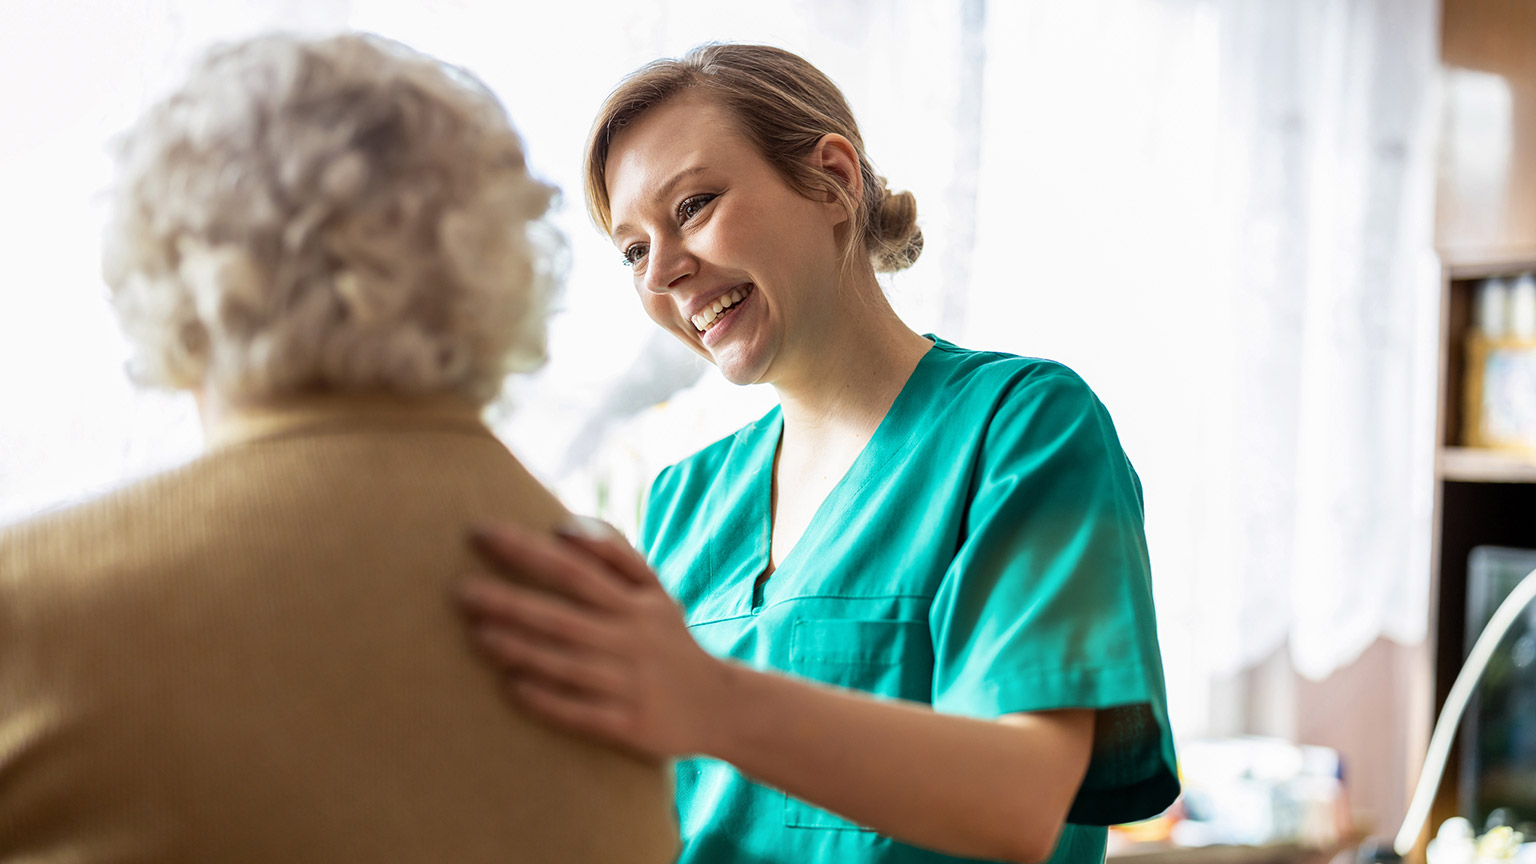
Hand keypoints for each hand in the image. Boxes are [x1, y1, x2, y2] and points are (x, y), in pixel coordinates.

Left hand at [457, 517, 731, 759]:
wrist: (720, 706)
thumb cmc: (670, 641)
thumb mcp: (655, 592)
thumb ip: (615, 554)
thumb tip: (564, 527)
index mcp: (635, 604)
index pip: (574, 569)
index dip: (527, 550)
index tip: (482, 533)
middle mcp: (631, 640)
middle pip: (563, 616)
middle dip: (511, 602)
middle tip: (460, 592)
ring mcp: (630, 684)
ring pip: (567, 664)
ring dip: (521, 650)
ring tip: (478, 636)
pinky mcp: (630, 724)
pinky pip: (582, 713)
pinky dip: (549, 700)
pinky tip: (513, 688)